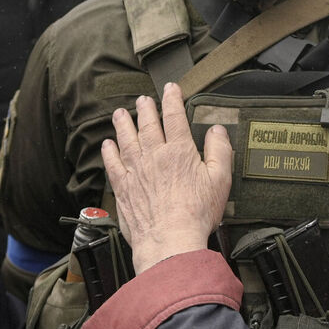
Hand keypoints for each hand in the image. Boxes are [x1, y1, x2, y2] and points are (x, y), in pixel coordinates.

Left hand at [101, 82, 232, 273]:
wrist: (170, 239)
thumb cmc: (198, 212)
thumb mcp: (220, 179)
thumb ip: (220, 150)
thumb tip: (218, 130)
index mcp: (180, 151)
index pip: (174, 117)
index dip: (172, 99)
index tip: (171, 88)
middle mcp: (154, 156)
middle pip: (148, 125)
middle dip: (146, 109)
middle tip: (143, 99)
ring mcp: (136, 171)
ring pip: (127, 140)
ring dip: (123, 124)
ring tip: (120, 113)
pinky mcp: (123, 188)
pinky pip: (113, 164)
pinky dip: (109, 152)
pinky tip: (107, 144)